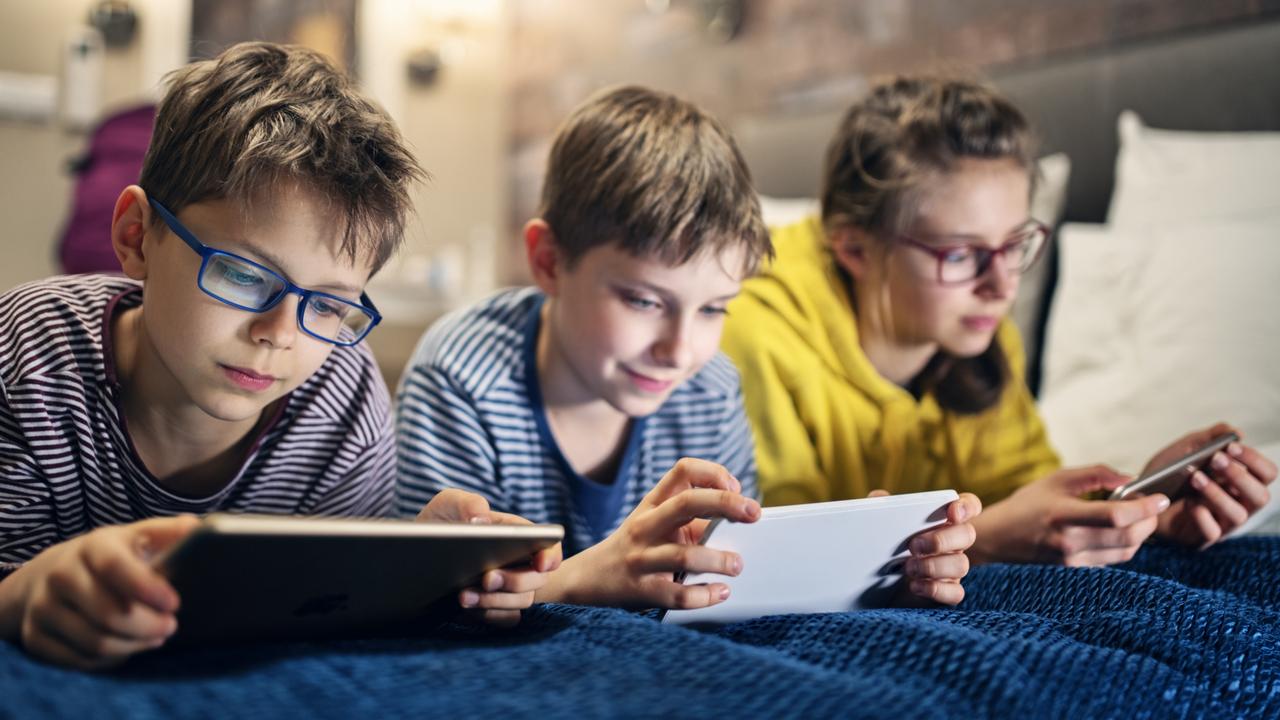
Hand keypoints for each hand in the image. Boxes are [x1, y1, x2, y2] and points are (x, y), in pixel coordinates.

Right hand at [0, 515, 198, 670]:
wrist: (52, 573)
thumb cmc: (112, 556)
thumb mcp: (139, 535)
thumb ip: (169, 533)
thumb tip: (198, 527)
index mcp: (93, 546)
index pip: (115, 567)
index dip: (146, 589)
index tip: (175, 604)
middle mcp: (61, 575)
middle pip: (109, 614)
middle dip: (148, 625)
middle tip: (170, 626)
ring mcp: (43, 607)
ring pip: (95, 642)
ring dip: (134, 644)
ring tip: (155, 636)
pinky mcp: (34, 636)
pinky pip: (79, 660)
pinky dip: (110, 658)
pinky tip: (127, 646)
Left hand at [416, 489, 561, 627]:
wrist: (418, 551)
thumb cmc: (442, 521)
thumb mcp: (449, 503)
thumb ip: (468, 503)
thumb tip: (480, 520)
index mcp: (518, 534)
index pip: (549, 545)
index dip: (551, 555)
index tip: (541, 564)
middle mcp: (520, 562)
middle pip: (538, 579)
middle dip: (515, 581)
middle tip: (487, 578)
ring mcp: (509, 588)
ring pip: (522, 601)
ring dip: (495, 601)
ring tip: (462, 596)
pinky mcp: (496, 608)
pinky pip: (506, 619)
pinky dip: (489, 616)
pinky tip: (464, 610)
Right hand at [537, 458, 760, 608]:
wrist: (589, 578)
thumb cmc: (638, 546)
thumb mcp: (658, 522)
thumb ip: (694, 518)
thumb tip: (741, 519)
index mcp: (653, 503)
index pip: (684, 470)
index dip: (714, 473)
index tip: (736, 487)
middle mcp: (646, 525)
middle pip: (687, 502)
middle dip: (727, 503)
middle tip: (753, 514)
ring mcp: (641, 558)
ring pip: (684, 555)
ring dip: (719, 559)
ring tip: (736, 565)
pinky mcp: (642, 590)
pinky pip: (677, 594)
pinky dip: (705, 595)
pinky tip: (720, 592)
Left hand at [867, 490, 980, 605]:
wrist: (879, 582)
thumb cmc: (887, 545)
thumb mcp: (881, 523)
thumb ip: (880, 506)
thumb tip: (878, 498)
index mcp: (943, 519)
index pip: (969, 506)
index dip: (966, 506)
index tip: (952, 512)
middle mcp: (953, 542)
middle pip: (967, 534)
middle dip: (941, 540)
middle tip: (913, 545)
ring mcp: (952, 567)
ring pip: (961, 564)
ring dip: (933, 566)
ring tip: (907, 567)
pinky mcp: (947, 591)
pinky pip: (955, 593)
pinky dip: (935, 589)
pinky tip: (914, 586)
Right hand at [970, 466, 1167, 565]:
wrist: (998, 539)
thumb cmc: (1027, 505)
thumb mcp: (1057, 479)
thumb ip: (1096, 474)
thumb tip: (1131, 479)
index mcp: (1063, 515)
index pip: (1116, 515)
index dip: (1145, 507)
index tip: (1161, 497)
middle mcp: (1070, 542)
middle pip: (1128, 537)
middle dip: (1150, 521)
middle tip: (1154, 506)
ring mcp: (1073, 561)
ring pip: (1126, 552)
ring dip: (1141, 534)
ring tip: (1138, 517)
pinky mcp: (1076, 572)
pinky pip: (1114, 561)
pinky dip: (1125, 545)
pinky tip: (1119, 531)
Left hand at [1153, 423, 1276, 548]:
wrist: (1138, 496)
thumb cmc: (1170, 474)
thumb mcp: (1186, 450)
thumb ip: (1209, 438)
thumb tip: (1236, 432)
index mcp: (1241, 482)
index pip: (1266, 473)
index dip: (1254, 460)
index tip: (1230, 447)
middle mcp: (1239, 504)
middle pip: (1260, 496)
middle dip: (1239, 476)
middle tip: (1215, 460)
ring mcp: (1223, 523)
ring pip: (1239, 515)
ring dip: (1217, 493)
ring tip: (1195, 478)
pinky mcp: (1203, 538)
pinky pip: (1213, 532)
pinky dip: (1202, 515)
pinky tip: (1189, 502)